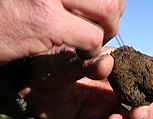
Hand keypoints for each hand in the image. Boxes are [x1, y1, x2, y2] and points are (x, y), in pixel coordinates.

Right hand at [0, 0, 125, 63]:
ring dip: (106, 32)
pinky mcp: (45, 20)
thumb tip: (111, 3)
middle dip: (114, 18)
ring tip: (90, 40)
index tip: (103, 14)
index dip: (113, 2)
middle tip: (101, 31)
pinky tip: (80, 52)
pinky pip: (91, 37)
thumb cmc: (10, 10)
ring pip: (108, 11)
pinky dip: (92, 50)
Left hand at [19, 45, 152, 118]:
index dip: (152, 91)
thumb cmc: (52, 64)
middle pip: (145, 106)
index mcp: (119, 72)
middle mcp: (116, 91)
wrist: (28, 84)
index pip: (146, 81)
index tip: (145, 97)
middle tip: (135, 114)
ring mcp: (105, 108)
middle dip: (146, 113)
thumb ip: (88, 63)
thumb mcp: (68, 60)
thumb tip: (108, 64)